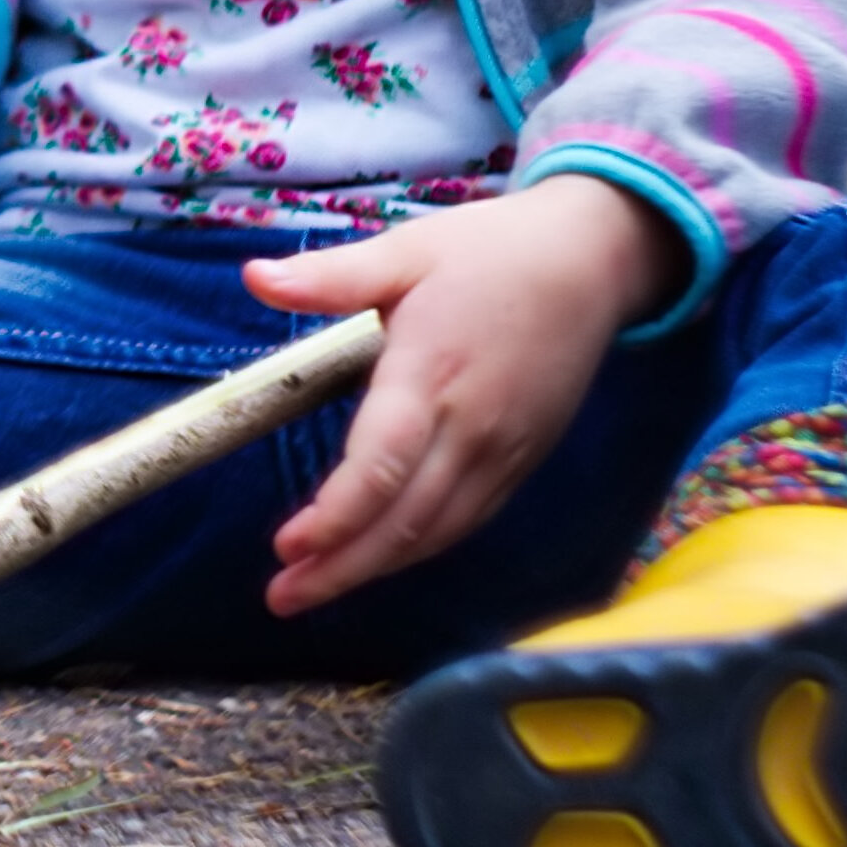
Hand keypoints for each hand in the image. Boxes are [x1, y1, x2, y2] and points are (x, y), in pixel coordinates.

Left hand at [246, 174, 677, 615]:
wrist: (591, 262)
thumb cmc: (490, 252)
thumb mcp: (406, 250)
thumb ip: (331, 277)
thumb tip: (255, 278)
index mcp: (430, 372)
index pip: (380, 466)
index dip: (334, 517)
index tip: (286, 545)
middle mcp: (470, 426)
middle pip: (404, 519)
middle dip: (341, 568)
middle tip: (283, 596)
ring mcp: (502, 450)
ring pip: (437, 531)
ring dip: (375, 568)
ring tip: (313, 590)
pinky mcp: (521, 460)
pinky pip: (467, 520)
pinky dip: (420, 547)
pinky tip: (381, 559)